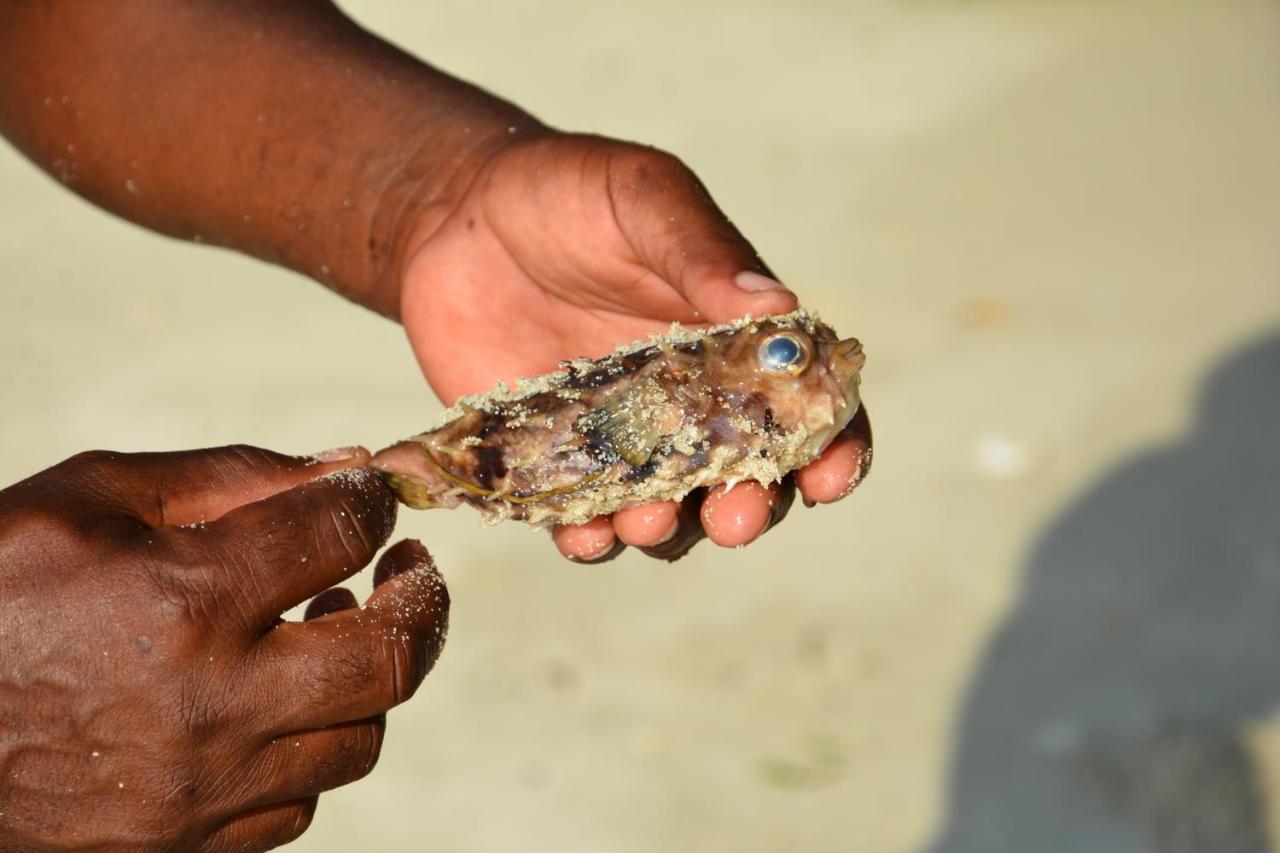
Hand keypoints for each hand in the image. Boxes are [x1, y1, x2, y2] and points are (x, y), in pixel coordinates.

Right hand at [0, 446, 448, 851]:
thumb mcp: (92, 497)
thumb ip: (231, 474)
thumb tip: (348, 466)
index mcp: (188, 596)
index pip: (343, 532)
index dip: (372, 501)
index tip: (368, 499)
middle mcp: (213, 700)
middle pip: (392, 656)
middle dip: (425, 600)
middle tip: (411, 567)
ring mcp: (204, 787)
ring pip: (361, 738)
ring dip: (369, 677)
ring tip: (334, 630)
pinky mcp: (188, 844)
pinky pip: (301, 802)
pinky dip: (312, 746)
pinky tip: (283, 704)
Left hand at [397, 132, 871, 560]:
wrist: (456, 215)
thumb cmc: (566, 193)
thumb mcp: (641, 199)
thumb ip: (701, 252)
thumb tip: (779, 307)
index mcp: (733, 340)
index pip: (805, 406)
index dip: (831, 445)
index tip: (829, 472)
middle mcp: (689, 401)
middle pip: (745, 476)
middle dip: (752, 505)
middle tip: (736, 512)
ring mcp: (622, 438)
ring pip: (669, 511)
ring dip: (671, 529)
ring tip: (648, 519)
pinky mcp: (552, 461)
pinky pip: (579, 517)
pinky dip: (588, 537)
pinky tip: (582, 533)